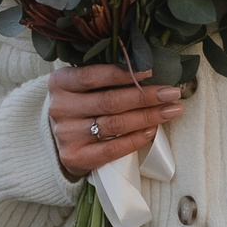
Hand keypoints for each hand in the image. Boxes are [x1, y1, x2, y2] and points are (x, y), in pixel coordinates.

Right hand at [48, 63, 185, 181]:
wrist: (55, 138)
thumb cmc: (77, 103)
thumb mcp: (80, 84)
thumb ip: (104, 76)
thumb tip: (146, 69)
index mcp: (60, 82)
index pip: (94, 76)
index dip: (124, 73)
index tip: (151, 71)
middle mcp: (60, 108)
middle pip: (110, 101)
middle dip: (146, 97)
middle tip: (172, 93)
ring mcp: (66, 134)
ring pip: (114, 125)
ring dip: (148, 117)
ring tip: (171, 111)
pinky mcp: (75, 157)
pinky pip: (111, 149)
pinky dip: (135, 140)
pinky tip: (152, 131)